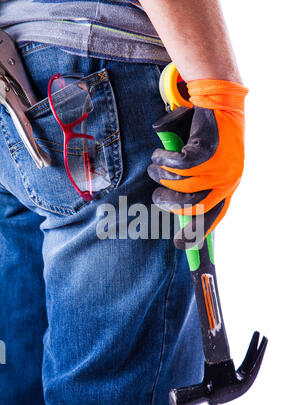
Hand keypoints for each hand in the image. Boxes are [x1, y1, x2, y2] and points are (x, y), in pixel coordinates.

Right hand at [148, 79, 247, 247]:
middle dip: (168, 203)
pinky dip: (162, 161)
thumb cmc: (209, 134)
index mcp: (227, 187)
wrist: (220, 101)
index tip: (181, 245)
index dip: (197, 233)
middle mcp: (226, 181)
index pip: (214, 217)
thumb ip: (194, 184)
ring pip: (178, 185)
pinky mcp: (206, 154)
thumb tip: (176, 207)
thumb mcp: (206, 164)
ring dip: (160, 175)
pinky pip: (174, 167)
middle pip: (191, 208)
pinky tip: (159, 153)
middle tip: (157, 196)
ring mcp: (218, 169)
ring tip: (156, 165)